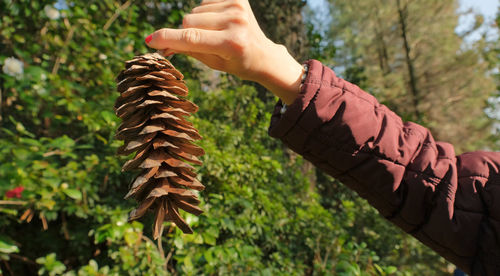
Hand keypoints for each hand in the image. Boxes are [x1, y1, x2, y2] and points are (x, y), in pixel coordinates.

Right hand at [145, 0, 302, 103]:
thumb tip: (156, 41)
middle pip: (189, 22)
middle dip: (188, 33)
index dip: (167, 38)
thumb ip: (186, 49)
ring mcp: (237, 7)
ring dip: (199, 23)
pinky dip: (206, 13)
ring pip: (195, 12)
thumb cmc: (235, 63)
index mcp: (231, 44)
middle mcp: (236, 22)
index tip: (150, 40)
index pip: (191, 38)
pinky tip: (221, 23)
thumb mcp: (212, 63)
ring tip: (217, 34)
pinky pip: (204, 3)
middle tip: (206, 44)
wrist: (263, 55)